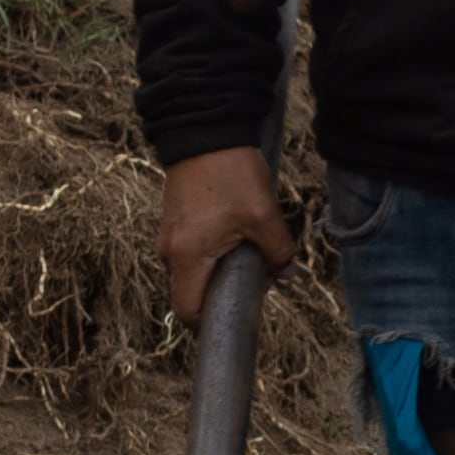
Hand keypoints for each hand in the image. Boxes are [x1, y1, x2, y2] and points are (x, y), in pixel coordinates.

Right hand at [159, 146, 297, 321]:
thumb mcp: (264, 215)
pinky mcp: (173, 221)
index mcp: (188, 257)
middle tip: (254, 276)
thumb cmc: (231, 173)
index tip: (234, 318)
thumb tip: (286, 272)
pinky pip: (190, 251)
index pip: (188, 311)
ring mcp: (168, 236)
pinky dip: (210, 252)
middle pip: (191, 292)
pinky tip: (233, 232)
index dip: (209, 324)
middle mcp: (170, 251)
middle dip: (221, 293)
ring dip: (218, 270)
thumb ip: (278, 251)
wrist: (204, 130)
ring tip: (247, 247)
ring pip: (193, 270)